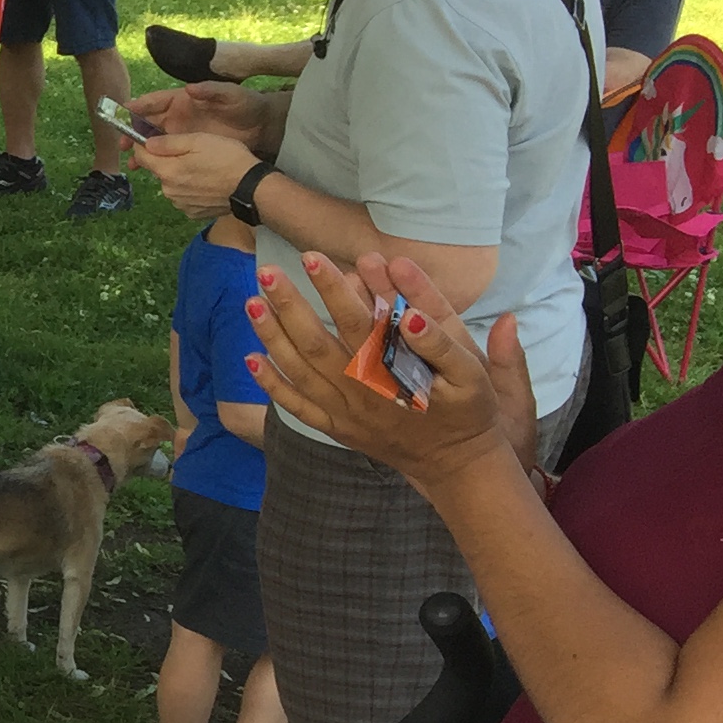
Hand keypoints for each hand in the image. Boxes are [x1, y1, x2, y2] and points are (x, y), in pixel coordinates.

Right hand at [127, 81, 279, 148]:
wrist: (261, 126)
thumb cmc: (245, 105)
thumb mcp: (231, 95)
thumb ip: (211, 91)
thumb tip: (189, 88)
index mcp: (182, 100)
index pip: (155, 101)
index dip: (138, 106)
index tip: (123, 112)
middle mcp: (177, 116)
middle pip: (147, 123)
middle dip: (132, 133)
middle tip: (123, 144)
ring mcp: (181, 133)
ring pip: (153, 142)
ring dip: (141, 151)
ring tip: (132, 163)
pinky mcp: (188, 148)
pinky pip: (166, 155)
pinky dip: (155, 162)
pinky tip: (148, 171)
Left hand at [133, 130, 262, 220]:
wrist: (251, 188)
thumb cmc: (227, 159)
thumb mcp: (199, 141)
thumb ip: (169, 143)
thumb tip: (146, 144)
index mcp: (167, 171)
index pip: (141, 157)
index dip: (143, 146)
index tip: (152, 139)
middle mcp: (168, 191)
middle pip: (158, 171)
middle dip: (167, 161)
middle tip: (191, 153)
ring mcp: (180, 204)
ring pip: (171, 184)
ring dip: (180, 176)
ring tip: (203, 168)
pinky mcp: (192, 213)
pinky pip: (184, 197)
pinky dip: (191, 189)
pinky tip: (207, 183)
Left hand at [247, 250, 539, 494]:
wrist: (459, 464)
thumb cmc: (469, 410)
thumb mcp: (472, 372)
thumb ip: (442, 339)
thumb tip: (411, 315)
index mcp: (392, 372)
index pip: (357, 322)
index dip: (334, 290)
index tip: (313, 258)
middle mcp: (362, 391)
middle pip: (318, 342)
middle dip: (291, 305)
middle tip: (268, 272)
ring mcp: (346, 413)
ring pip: (301, 371)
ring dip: (273, 337)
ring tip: (251, 303)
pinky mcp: (339, 429)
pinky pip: (298, 407)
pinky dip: (273, 385)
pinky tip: (251, 359)